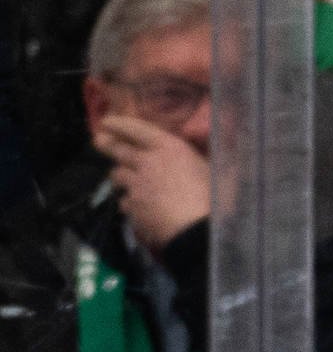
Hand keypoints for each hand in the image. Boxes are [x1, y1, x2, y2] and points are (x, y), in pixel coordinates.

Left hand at [94, 114, 210, 250]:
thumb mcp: (213, 167)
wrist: (198, 230)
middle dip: (107, 144)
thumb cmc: (214, 195)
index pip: (138, 130)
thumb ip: (199, 156)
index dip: (120, 124)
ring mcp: (136, 187)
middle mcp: (147, 163)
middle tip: (98, 141)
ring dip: (120, 175)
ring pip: (117, 176)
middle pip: (119, 151)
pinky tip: (137, 206)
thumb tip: (200, 149)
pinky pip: (125, 201)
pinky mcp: (132, 209)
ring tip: (123, 177)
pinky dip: (129, 201)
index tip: (106, 121)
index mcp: (169, 148)